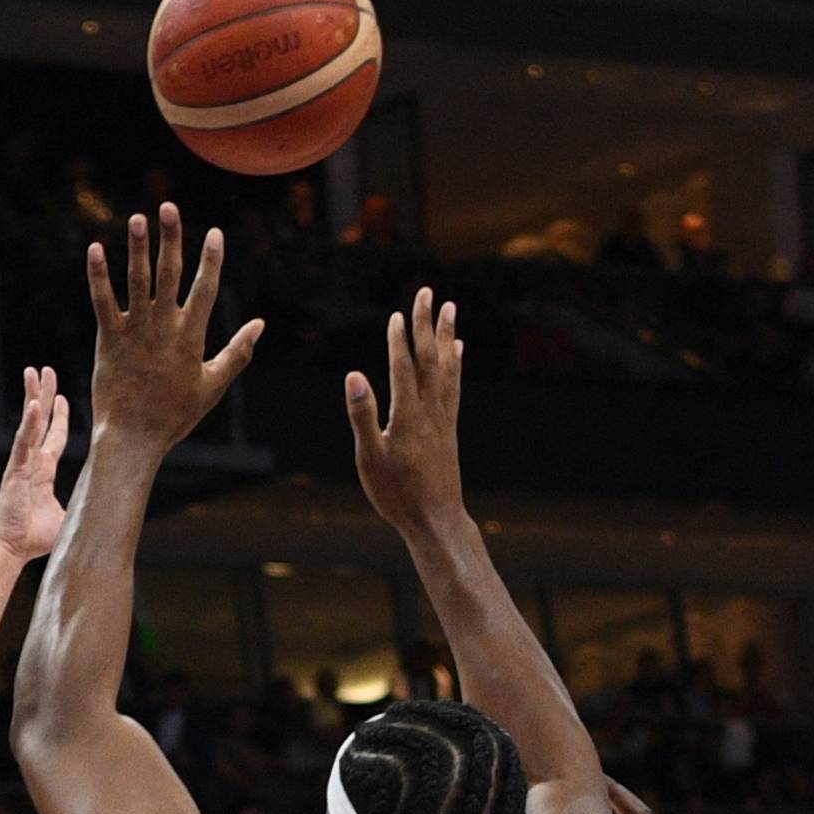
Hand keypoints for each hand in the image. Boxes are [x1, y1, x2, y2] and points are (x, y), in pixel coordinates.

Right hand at [0, 366, 69, 563]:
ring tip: (34, 372)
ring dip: (33, 396)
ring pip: (29, 422)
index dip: (58, 417)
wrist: (12, 548)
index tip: (62, 398)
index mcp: (44, 471)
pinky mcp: (16, 470)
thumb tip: (101, 513)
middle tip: (46, 370)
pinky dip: (28, 424)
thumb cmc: (34, 538)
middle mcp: (32, 461)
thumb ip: (80, 508)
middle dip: (45, 394)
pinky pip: (23, 442)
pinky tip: (34, 404)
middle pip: (40, 420)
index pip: (53, 437)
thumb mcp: (66, 519)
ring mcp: (23, 463)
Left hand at [86, 205, 262, 451]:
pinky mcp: (109, 339)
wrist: (134, 437)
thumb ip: (237, 352)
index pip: (205, 290)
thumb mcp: (213, 385)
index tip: (216, 233)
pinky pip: (103, 301)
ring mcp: (135, 332)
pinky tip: (95, 249)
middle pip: (170, 275)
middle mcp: (164, 328)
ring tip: (138, 218)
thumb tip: (260, 324)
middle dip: (172, 239)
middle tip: (170, 207)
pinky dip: (98, 276)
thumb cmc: (175, 415)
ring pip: (137, 282)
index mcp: (191, 338)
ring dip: (138, 248)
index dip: (211, 260)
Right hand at [344, 287, 464, 531]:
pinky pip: (454, 388)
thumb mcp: (370, 458)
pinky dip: (456, 365)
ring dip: (447, 336)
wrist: (436, 521)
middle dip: (426, 324)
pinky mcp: (449, 430)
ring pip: (447, 368)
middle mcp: (430, 411)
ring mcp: (443, 419)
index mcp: (407, 415)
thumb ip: (362, 416)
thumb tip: (354, 376)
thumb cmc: (397, 494)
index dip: (399, 340)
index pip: (403, 367)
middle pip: (429, 359)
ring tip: (450, 309)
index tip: (397, 314)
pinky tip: (458, 351)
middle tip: (427, 292)